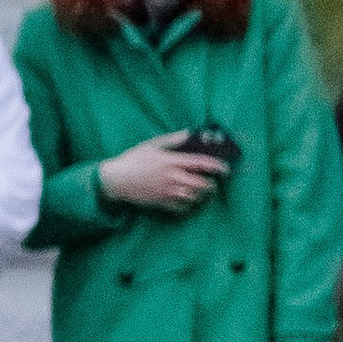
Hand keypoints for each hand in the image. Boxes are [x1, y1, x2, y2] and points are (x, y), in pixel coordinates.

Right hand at [100, 132, 227, 212]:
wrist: (116, 180)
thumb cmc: (133, 160)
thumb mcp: (152, 145)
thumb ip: (173, 139)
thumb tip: (189, 133)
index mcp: (172, 162)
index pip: (202, 164)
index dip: (218, 166)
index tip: (226, 168)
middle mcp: (174, 179)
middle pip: (203, 185)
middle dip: (211, 184)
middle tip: (212, 181)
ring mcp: (169, 193)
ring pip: (195, 198)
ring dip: (202, 195)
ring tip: (201, 191)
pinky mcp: (163, 203)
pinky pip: (184, 208)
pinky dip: (190, 205)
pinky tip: (188, 199)